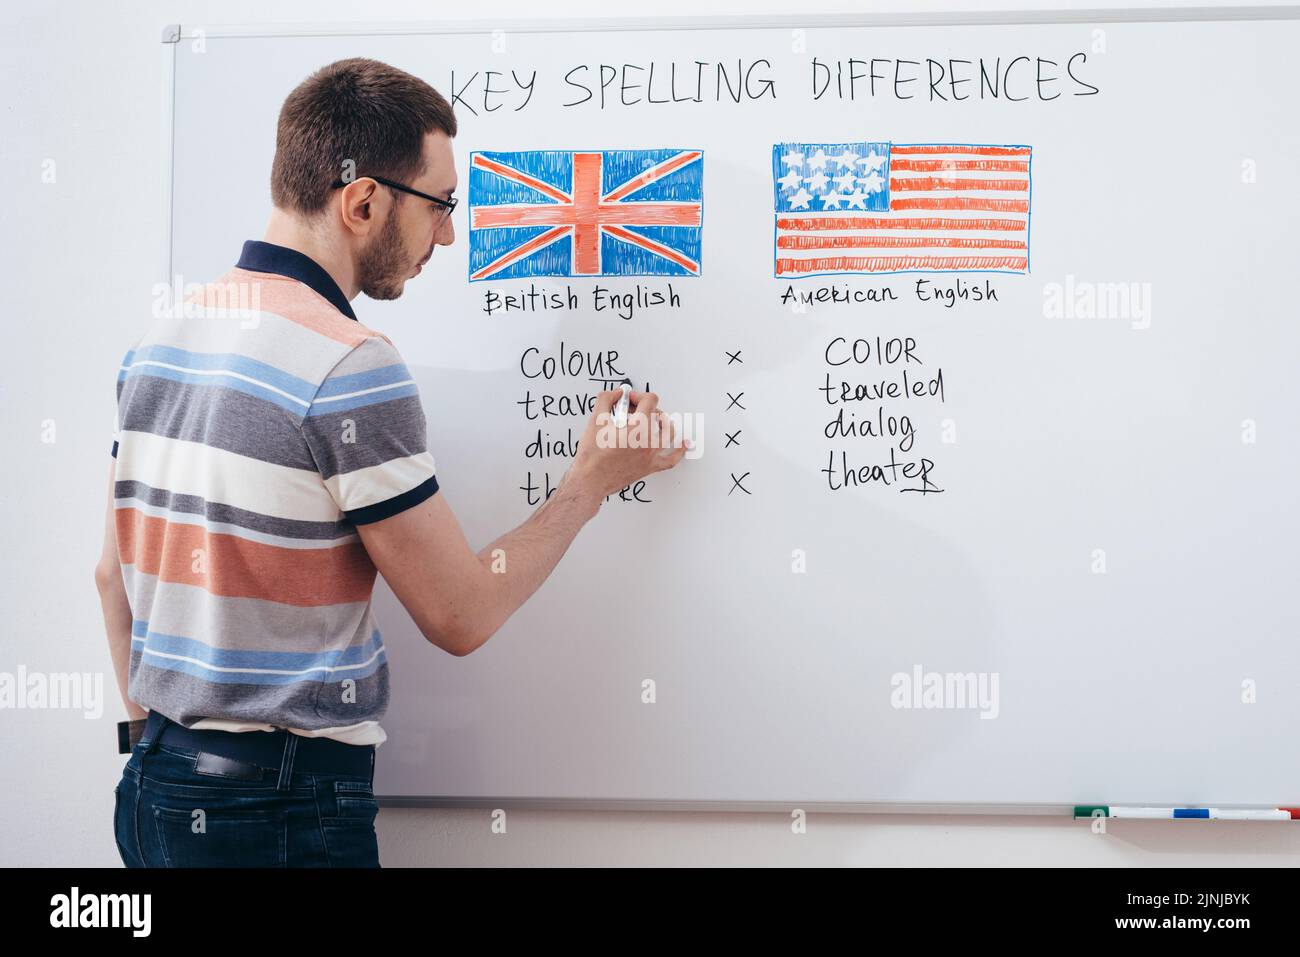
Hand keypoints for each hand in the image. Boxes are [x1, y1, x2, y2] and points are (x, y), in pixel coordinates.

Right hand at [568, 389, 688, 499]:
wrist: (591, 480)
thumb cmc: (592, 454)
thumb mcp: (595, 419)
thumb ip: (606, 399)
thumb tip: (618, 394)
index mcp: (638, 427)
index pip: (650, 401)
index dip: (639, 396)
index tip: (628, 400)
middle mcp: (649, 440)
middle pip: (658, 415)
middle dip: (645, 409)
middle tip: (630, 412)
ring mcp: (651, 455)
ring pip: (668, 433)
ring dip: (663, 423)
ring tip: (654, 420)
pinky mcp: (650, 467)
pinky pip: (671, 460)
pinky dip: (680, 451)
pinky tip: (684, 444)